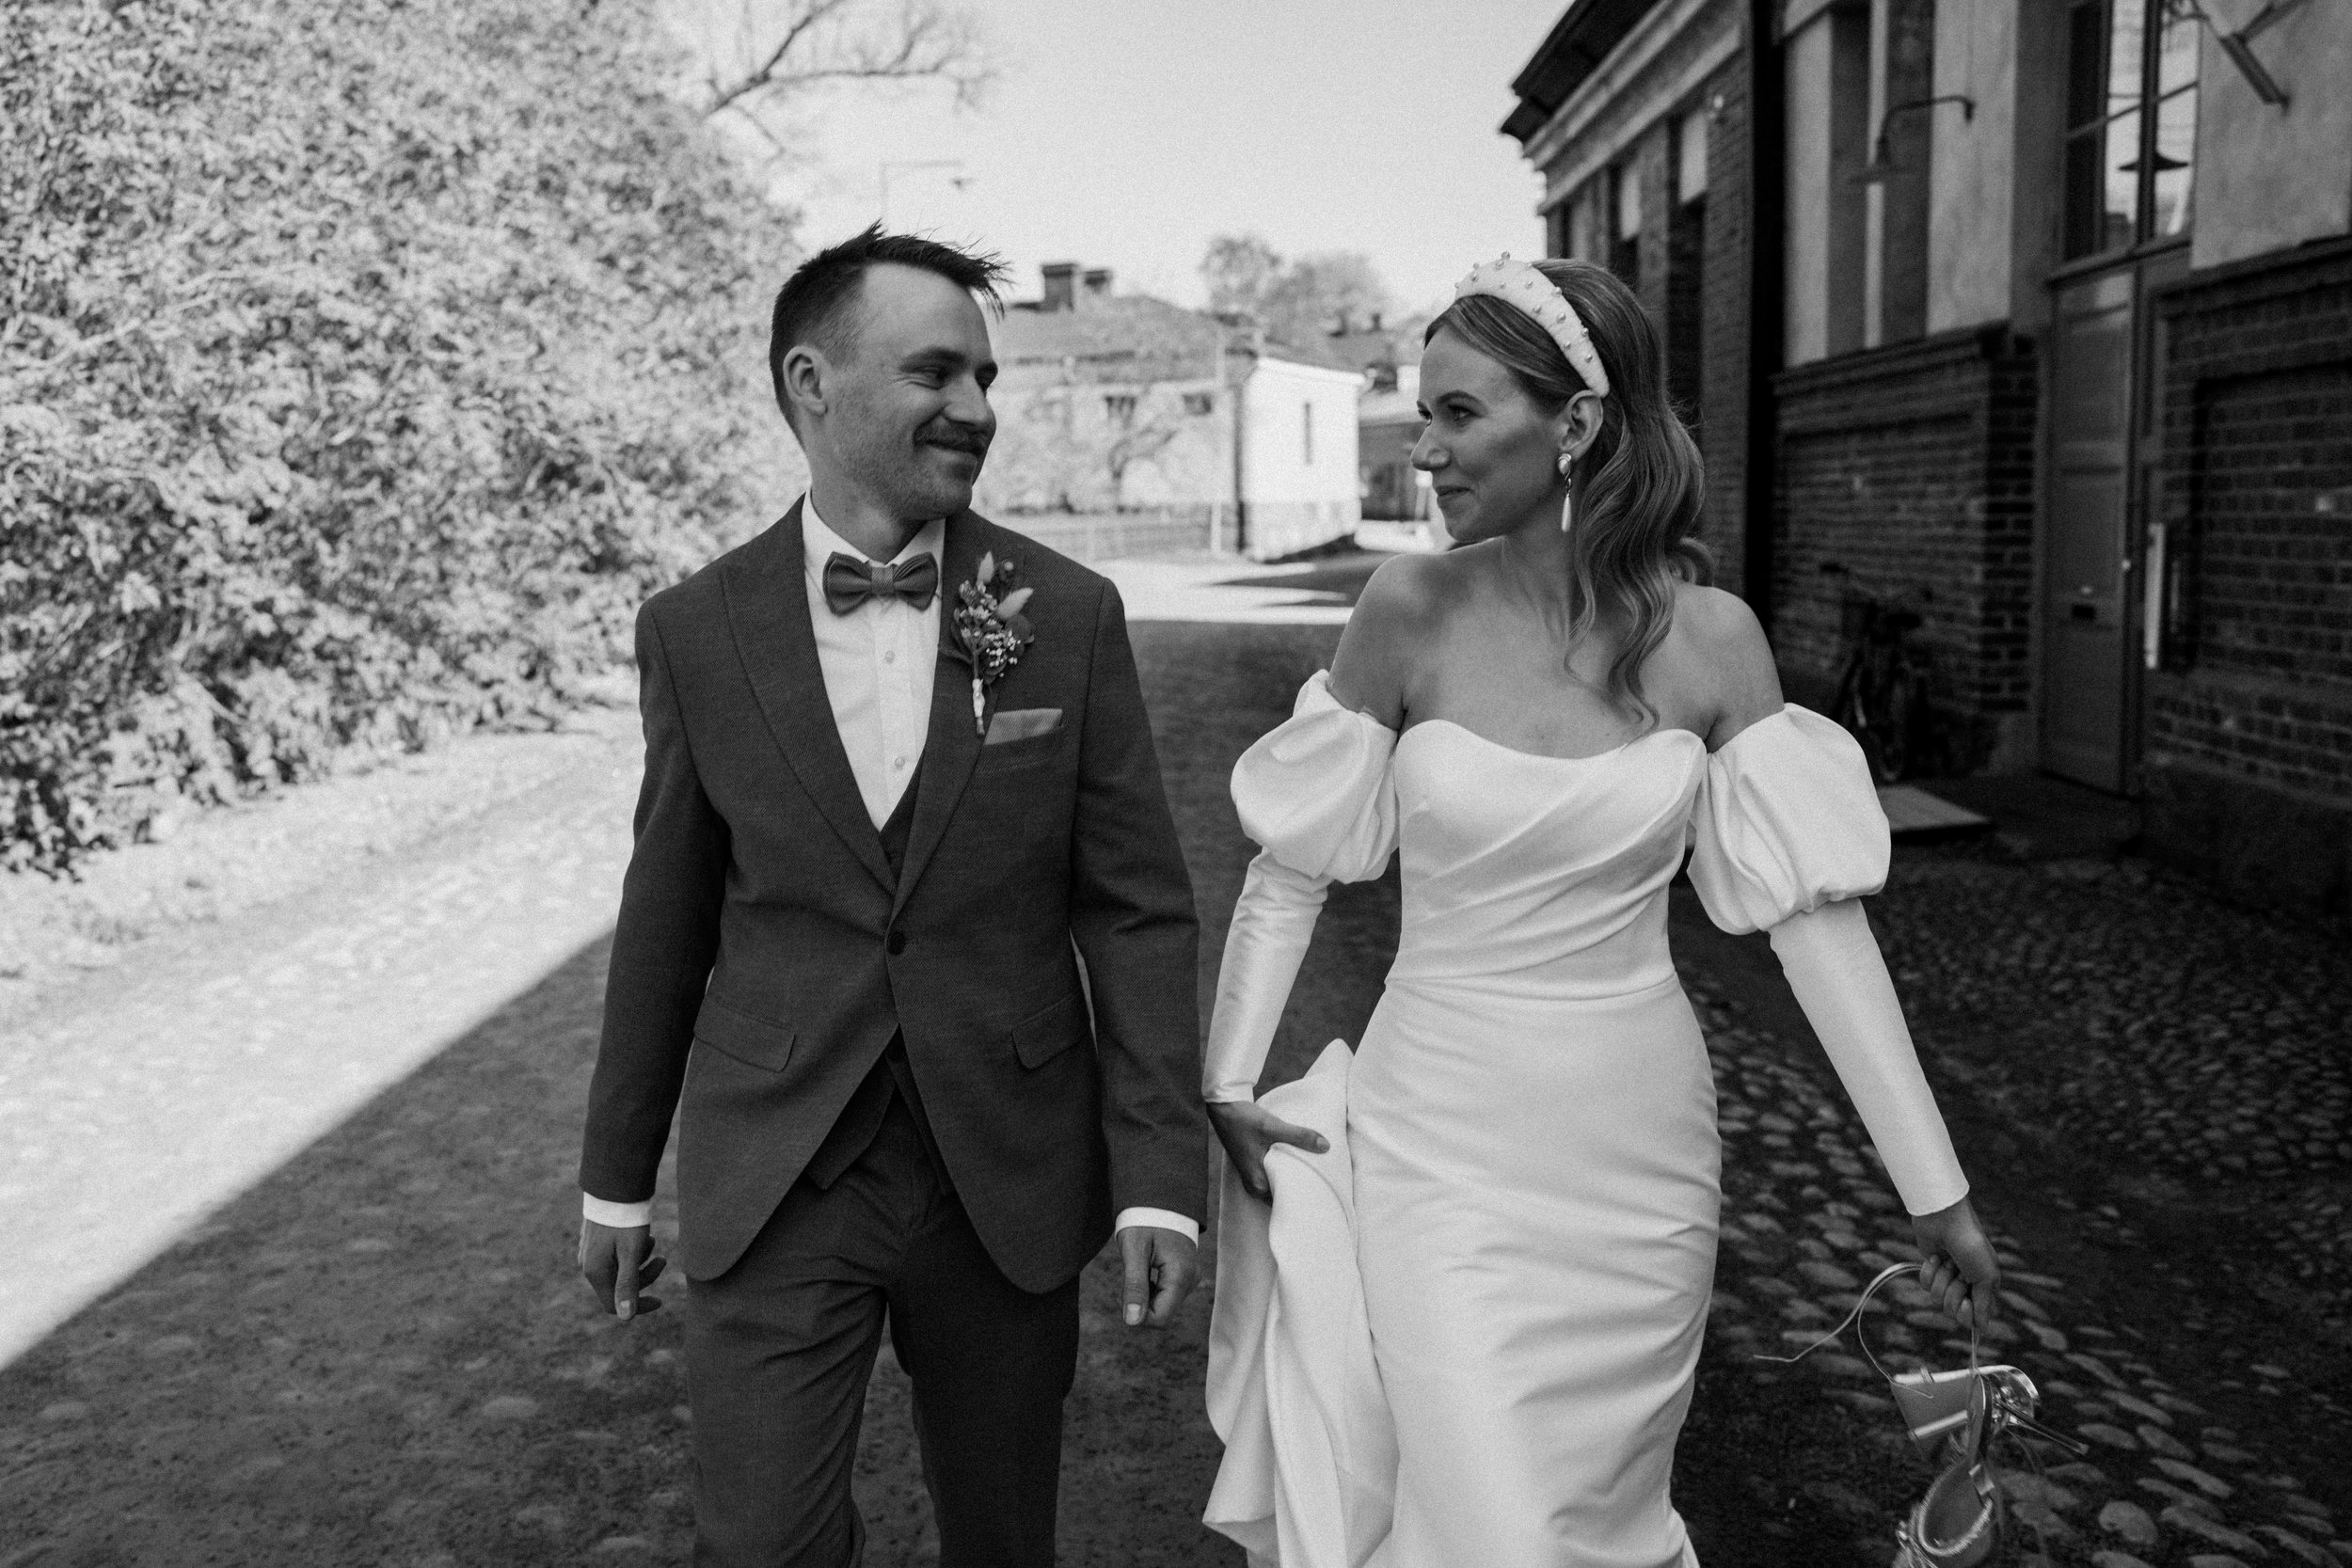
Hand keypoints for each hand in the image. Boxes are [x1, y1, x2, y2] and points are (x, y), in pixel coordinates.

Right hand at [579, 1218, 666, 1319]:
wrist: (613, 1185)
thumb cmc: (625, 1220)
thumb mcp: (631, 1253)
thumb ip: (628, 1285)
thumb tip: (626, 1318)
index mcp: (595, 1272)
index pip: (614, 1305)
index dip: (638, 1306)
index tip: (661, 1300)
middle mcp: (588, 1265)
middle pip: (618, 1287)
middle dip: (644, 1277)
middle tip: (664, 1260)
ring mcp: (590, 1252)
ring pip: (619, 1270)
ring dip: (640, 1261)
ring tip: (652, 1241)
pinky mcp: (596, 1241)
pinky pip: (616, 1256)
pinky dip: (632, 1251)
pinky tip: (643, 1236)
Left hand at [1118, 1225, 1198, 1328]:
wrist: (1160, 1197)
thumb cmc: (1144, 1220)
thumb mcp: (1134, 1250)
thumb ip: (1134, 1286)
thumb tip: (1132, 1322)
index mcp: (1180, 1276)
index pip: (1160, 1319)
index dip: (1137, 1314)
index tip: (1124, 1292)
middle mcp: (1191, 1280)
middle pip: (1163, 1313)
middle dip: (1142, 1304)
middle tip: (1131, 1274)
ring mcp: (1191, 1277)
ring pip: (1165, 1305)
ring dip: (1147, 1295)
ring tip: (1139, 1268)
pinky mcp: (1187, 1275)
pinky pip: (1169, 1294)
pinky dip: (1153, 1288)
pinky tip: (1147, 1268)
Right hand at [1206, 1098, 1329, 1202]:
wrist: (1223, 1107)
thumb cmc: (1243, 1120)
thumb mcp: (1272, 1128)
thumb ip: (1299, 1136)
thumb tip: (1326, 1146)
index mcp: (1258, 1185)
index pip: (1286, 1202)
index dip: (1305, 1198)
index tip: (1324, 1193)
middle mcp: (1254, 1185)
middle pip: (1284, 1193)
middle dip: (1302, 1186)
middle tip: (1325, 1181)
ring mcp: (1253, 1175)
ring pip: (1279, 1182)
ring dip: (1294, 1175)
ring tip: (1315, 1169)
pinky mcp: (1254, 1164)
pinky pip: (1274, 1173)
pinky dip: (1285, 1168)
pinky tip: (1298, 1158)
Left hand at [1910, 1195, 1999, 1331]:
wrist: (1944, 1219)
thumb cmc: (1970, 1245)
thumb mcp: (1985, 1275)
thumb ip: (1984, 1304)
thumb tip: (1983, 1329)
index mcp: (1986, 1287)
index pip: (1977, 1316)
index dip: (1969, 1315)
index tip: (1966, 1303)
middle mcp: (1968, 1285)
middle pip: (1955, 1311)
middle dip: (1953, 1294)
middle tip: (1958, 1276)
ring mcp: (1948, 1277)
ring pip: (1938, 1299)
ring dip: (1941, 1281)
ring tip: (1947, 1263)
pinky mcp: (1931, 1269)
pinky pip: (1926, 1285)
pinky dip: (1929, 1272)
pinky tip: (1935, 1258)